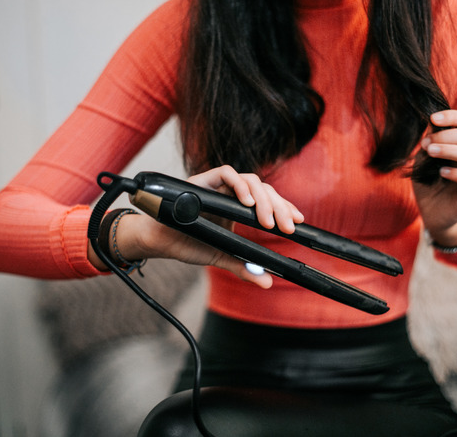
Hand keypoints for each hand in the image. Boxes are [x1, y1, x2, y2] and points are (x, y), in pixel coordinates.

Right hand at [89, 165, 303, 287]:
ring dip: (262, 199)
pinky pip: (226, 173)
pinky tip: (247, 204)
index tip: (297, 222)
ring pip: (249, 180)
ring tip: (268, 221)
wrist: (159, 241)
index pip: (268, 201)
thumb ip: (243, 267)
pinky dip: (239, 185)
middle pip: (263, 189)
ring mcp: (218, 185)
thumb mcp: (221, 257)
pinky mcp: (203, 180)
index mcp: (237, 208)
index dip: (285, 207)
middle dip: (279, 206)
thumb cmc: (187, 243)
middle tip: (287, 226)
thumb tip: (267, 283)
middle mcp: (230, 193)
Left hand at [413, 110, 456, 246]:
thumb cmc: (429, 183)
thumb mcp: (423, 160)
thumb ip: (429, 143)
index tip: (433, 118)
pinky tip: (441, 172)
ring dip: (451, 150)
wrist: (433, 213)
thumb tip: (430, 123)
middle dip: (446, 135)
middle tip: (425, 144)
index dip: (452, 116)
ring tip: (431, 152)